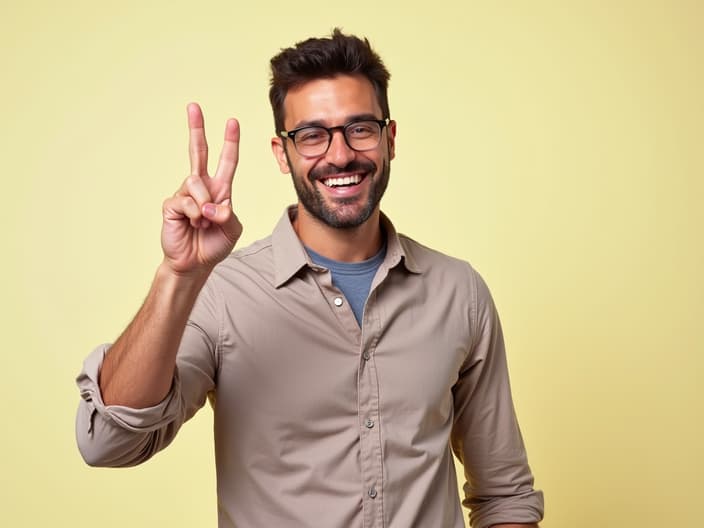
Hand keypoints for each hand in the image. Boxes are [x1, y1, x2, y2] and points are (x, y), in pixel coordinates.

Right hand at [161, 103, 242, 275]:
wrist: (195, 264)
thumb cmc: (214, 245)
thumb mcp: (232, 228)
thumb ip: (228, 213)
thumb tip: (212, 204)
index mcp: (220, 189)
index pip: (226, 161)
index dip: (230, 142)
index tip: (232, 122)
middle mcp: (202, 187)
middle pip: (198, 152)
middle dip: (196, 128)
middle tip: (193, 106)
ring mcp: (185, 194)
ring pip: (196, 182)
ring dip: (205, 204)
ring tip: (204, 222)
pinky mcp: (172, 205)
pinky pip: (186, 200)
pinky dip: (196, 214)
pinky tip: (193, 224)